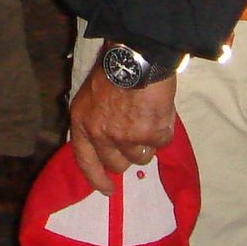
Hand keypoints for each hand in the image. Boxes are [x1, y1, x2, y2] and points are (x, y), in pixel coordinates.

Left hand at [68, 60, 176, 195]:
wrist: (136, 55)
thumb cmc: (115, 69)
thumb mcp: (93, 95)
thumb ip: (98, 120)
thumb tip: (112, 144)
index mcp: (82, 122)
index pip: (85, 160)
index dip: (96, 177)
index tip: (107, 190)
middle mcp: (101, 134)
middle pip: (117, 164)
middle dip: (129, 156)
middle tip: (137, 137)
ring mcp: (125, 137)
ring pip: (142, 157)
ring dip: (148, 141)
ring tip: (148, 115)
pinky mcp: (149, 134)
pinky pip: (161, 142)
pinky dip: (163, 129)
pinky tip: (159, 109)